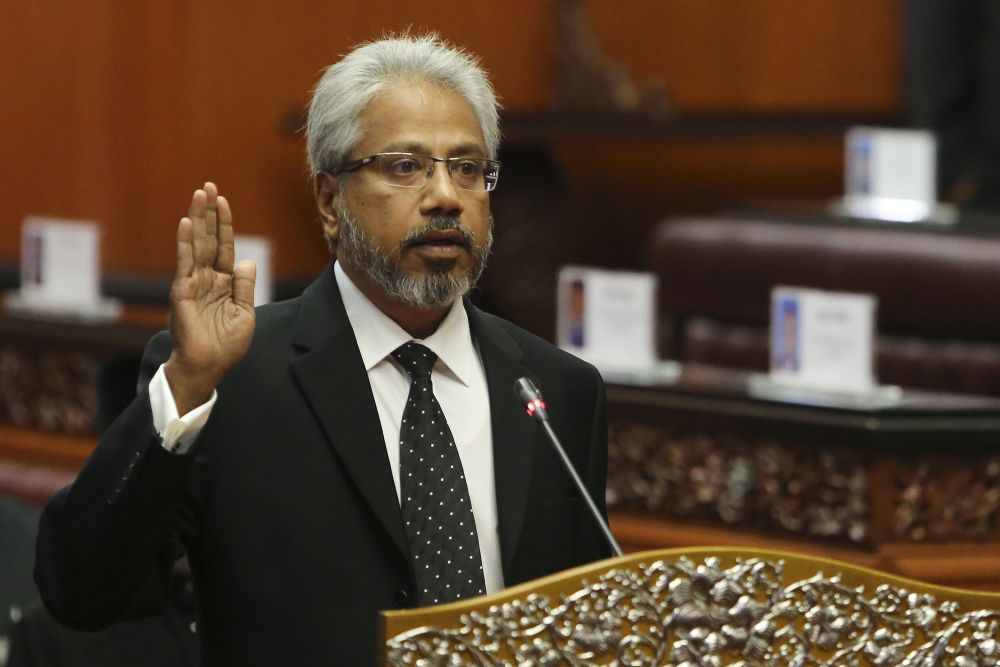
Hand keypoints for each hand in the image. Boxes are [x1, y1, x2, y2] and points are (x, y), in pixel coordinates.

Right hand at [164, 182, 255, 414]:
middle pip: (208, 238)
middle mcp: (205, 278)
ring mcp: (192, 283)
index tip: (223, 200)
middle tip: (208, 185)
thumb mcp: (244, 313)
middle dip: (209, 212)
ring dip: (197, 218)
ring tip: (199, 194)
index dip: (224, 224)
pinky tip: (187, 223)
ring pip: (196, 244)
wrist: (208, 367)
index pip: (223, 246)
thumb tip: (246, 260)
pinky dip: (185, 242)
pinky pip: (184, 263)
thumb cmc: (225, 345)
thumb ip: (244, 286)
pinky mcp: (182, 292)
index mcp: (222, 282)